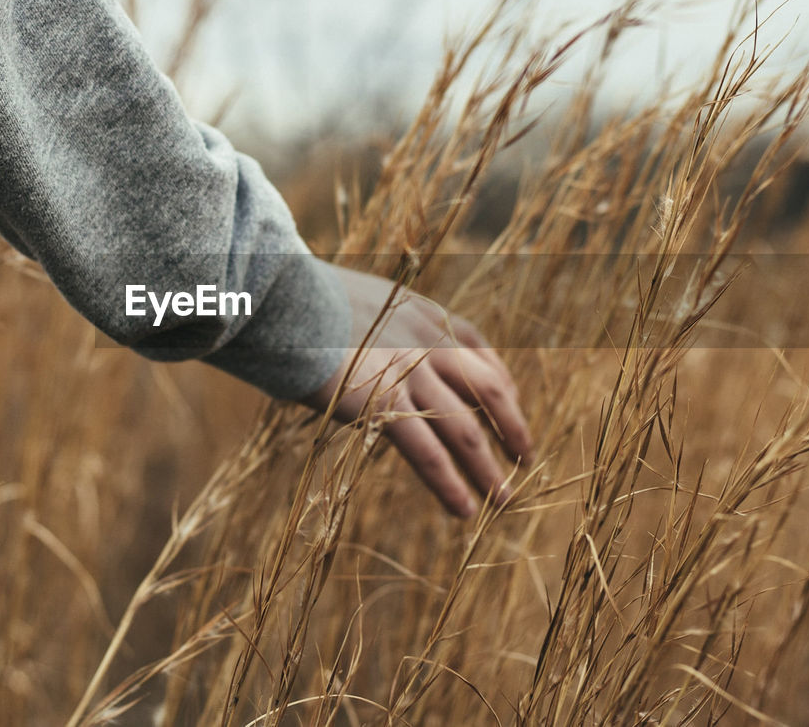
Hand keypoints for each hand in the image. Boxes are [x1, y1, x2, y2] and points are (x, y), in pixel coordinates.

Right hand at [301, 265, 532, 517]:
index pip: (478, 349)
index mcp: (422, 313)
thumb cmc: (301, 298)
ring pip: (466, 431)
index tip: (509, 404)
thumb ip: (376, 324)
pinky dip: (450, 484)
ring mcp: (409, 377)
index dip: (500, 382)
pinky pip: (428, 454)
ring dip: (489, 469)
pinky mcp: (383, 406)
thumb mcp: (355, 299)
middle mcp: (428, 343)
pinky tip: (464, 509)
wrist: (282, 299)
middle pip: (487, 390)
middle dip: (512, 426)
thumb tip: (364, 343)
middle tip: (525, 456)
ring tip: (504, 500)